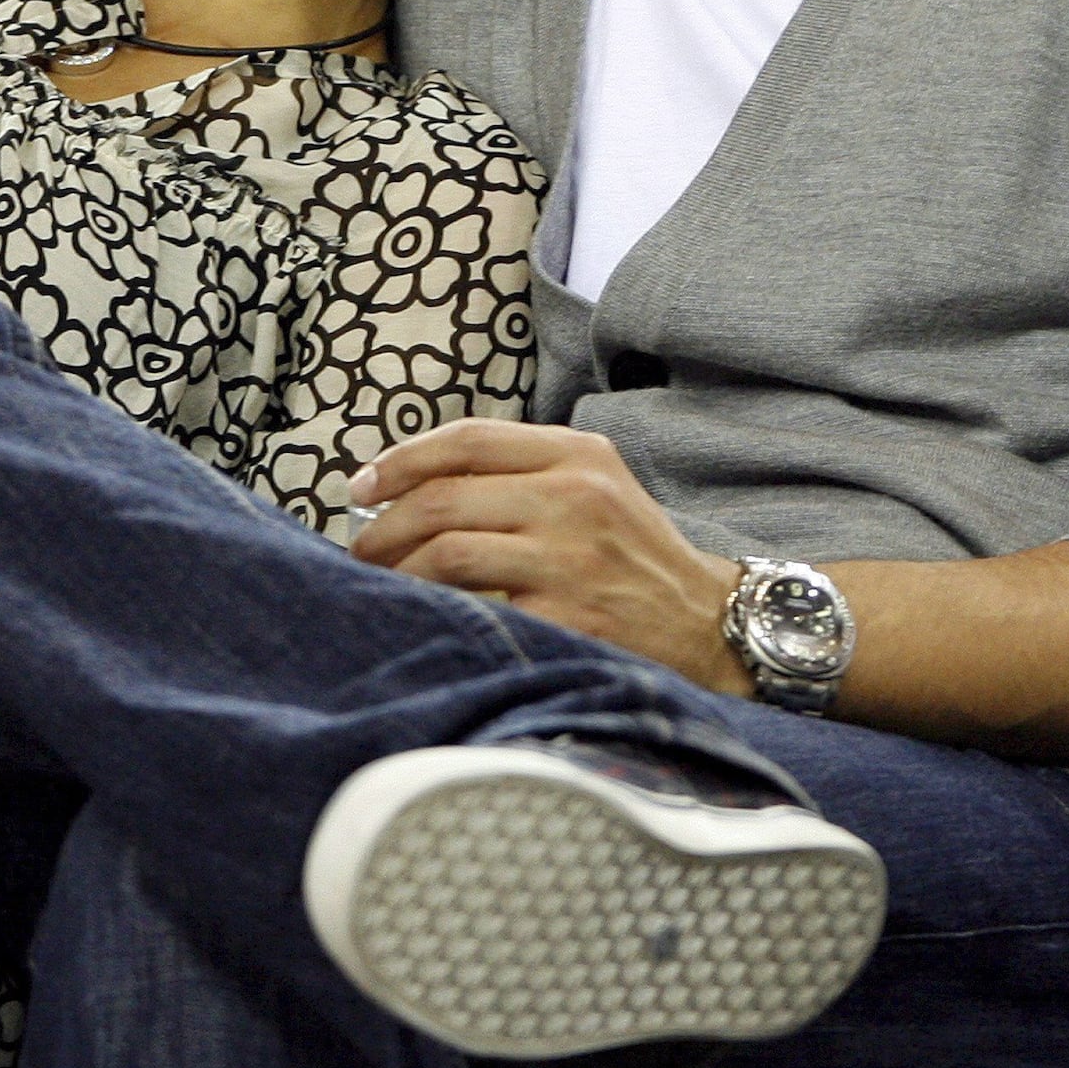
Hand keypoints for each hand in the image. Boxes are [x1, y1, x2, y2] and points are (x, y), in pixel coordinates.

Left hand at [348, 421, 752, 695]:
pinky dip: (434, 608)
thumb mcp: (596, 487)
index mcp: (579, 455)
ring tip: (379, 580)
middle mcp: (574, 497)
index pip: (468, 440)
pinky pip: (475, 607)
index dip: (403, 460)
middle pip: (445, 497)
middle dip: (384, 523)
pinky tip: (420, 614)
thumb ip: (525, 473)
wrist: (708, 626)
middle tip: (360, 545)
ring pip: (447, 550)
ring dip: (396, 568)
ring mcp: (570, 558)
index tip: (364, 483)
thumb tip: (417, 481)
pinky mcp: (567, 617)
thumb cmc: (634, 557)